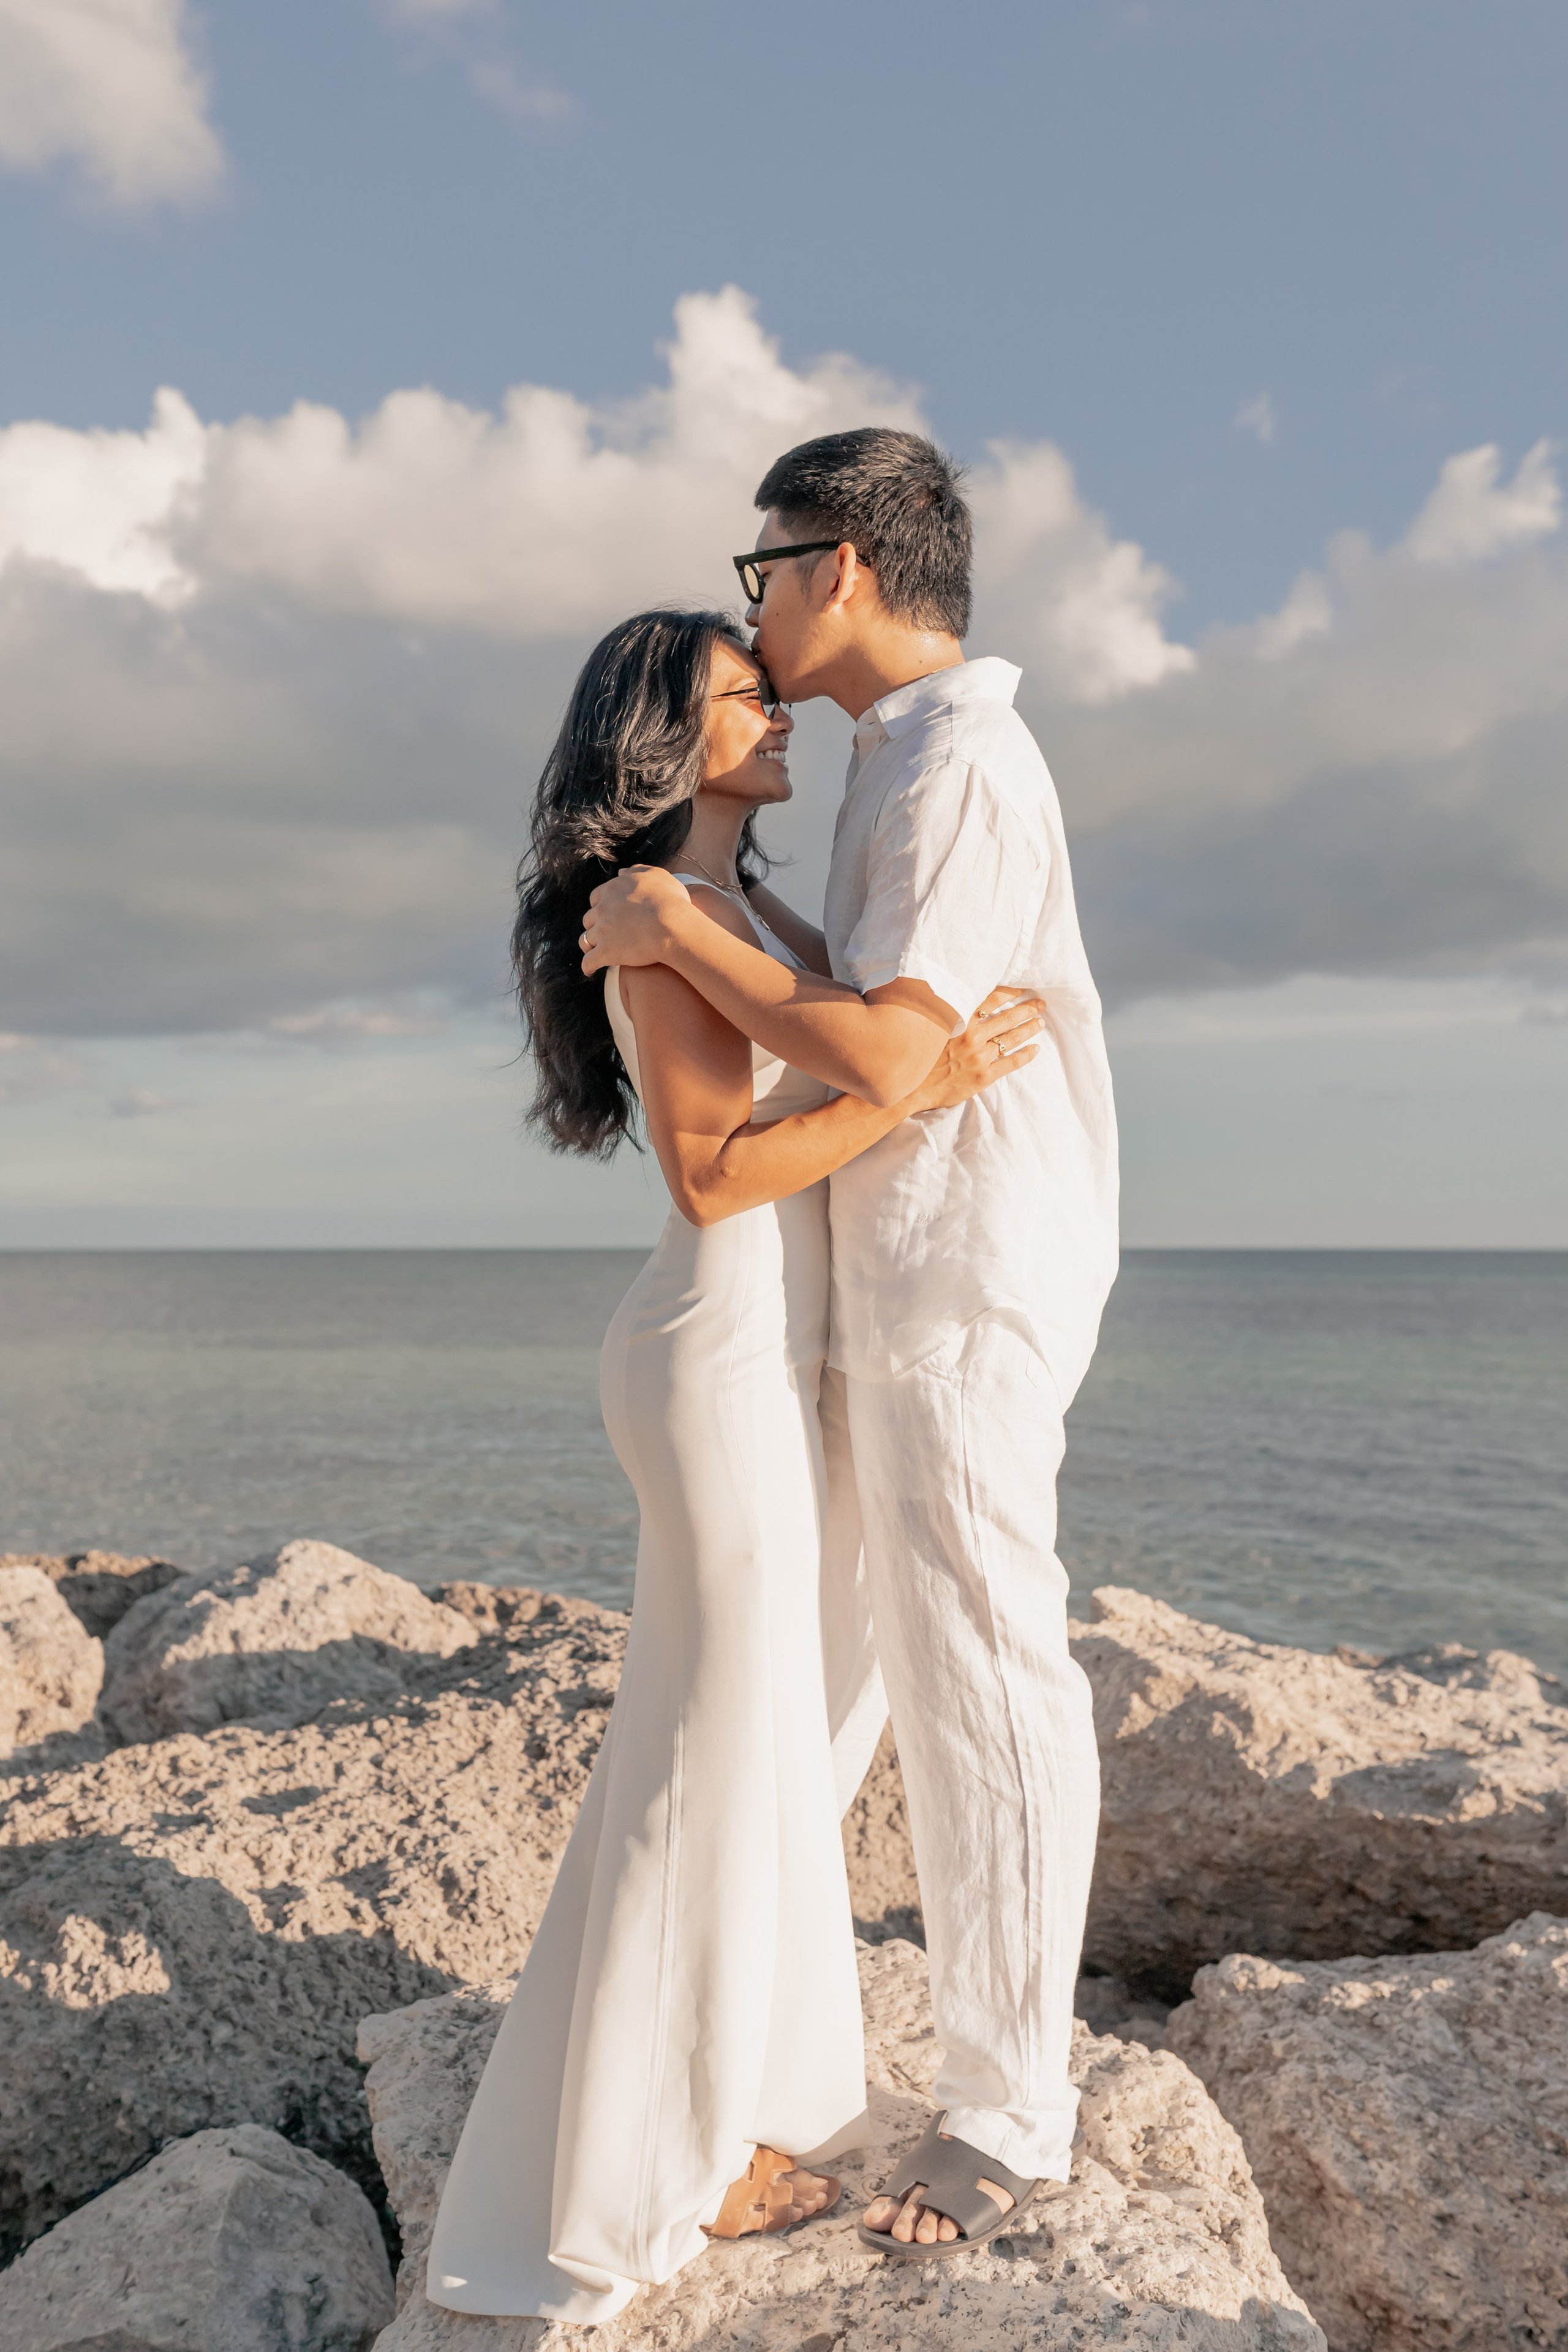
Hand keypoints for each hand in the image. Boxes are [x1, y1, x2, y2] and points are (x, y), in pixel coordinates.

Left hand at [580, 867, 691, 974]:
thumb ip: (637, 871)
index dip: (600, 906)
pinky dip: (587, 967)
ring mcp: (602, 931)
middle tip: (605, 934)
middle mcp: (603, 909)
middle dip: (594, 926)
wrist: (672, 925)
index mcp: (612, 890)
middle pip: (589, 919)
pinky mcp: (605, 952)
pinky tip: (590, 971)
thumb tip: (622, 872)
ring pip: (585, 940)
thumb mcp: (656, 875)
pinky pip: (588, 961)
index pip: (596, 898)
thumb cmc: (670, 900)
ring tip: (596, 952)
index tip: (607, 914)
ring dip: (590, 945)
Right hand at [907, 989, 1044, 1113]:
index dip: (1010, 993)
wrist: (910, 1088)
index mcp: (959, 1021)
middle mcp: (972, 1036)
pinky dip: (1026, 1055)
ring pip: (1012, 1038)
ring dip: (1029, 1029)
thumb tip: (957, 998)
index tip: (1023, 988)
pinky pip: (1011, 1063)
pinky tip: (1036, 1049)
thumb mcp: (930, 1027)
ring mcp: (979, 1057)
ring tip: (1040, 1023)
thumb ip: (947, 1013)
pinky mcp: (983, 1076)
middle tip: (1041, 1004)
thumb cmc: (918, 1056)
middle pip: (1007, 1018)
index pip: (991, 1000)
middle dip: (1027, 1009)